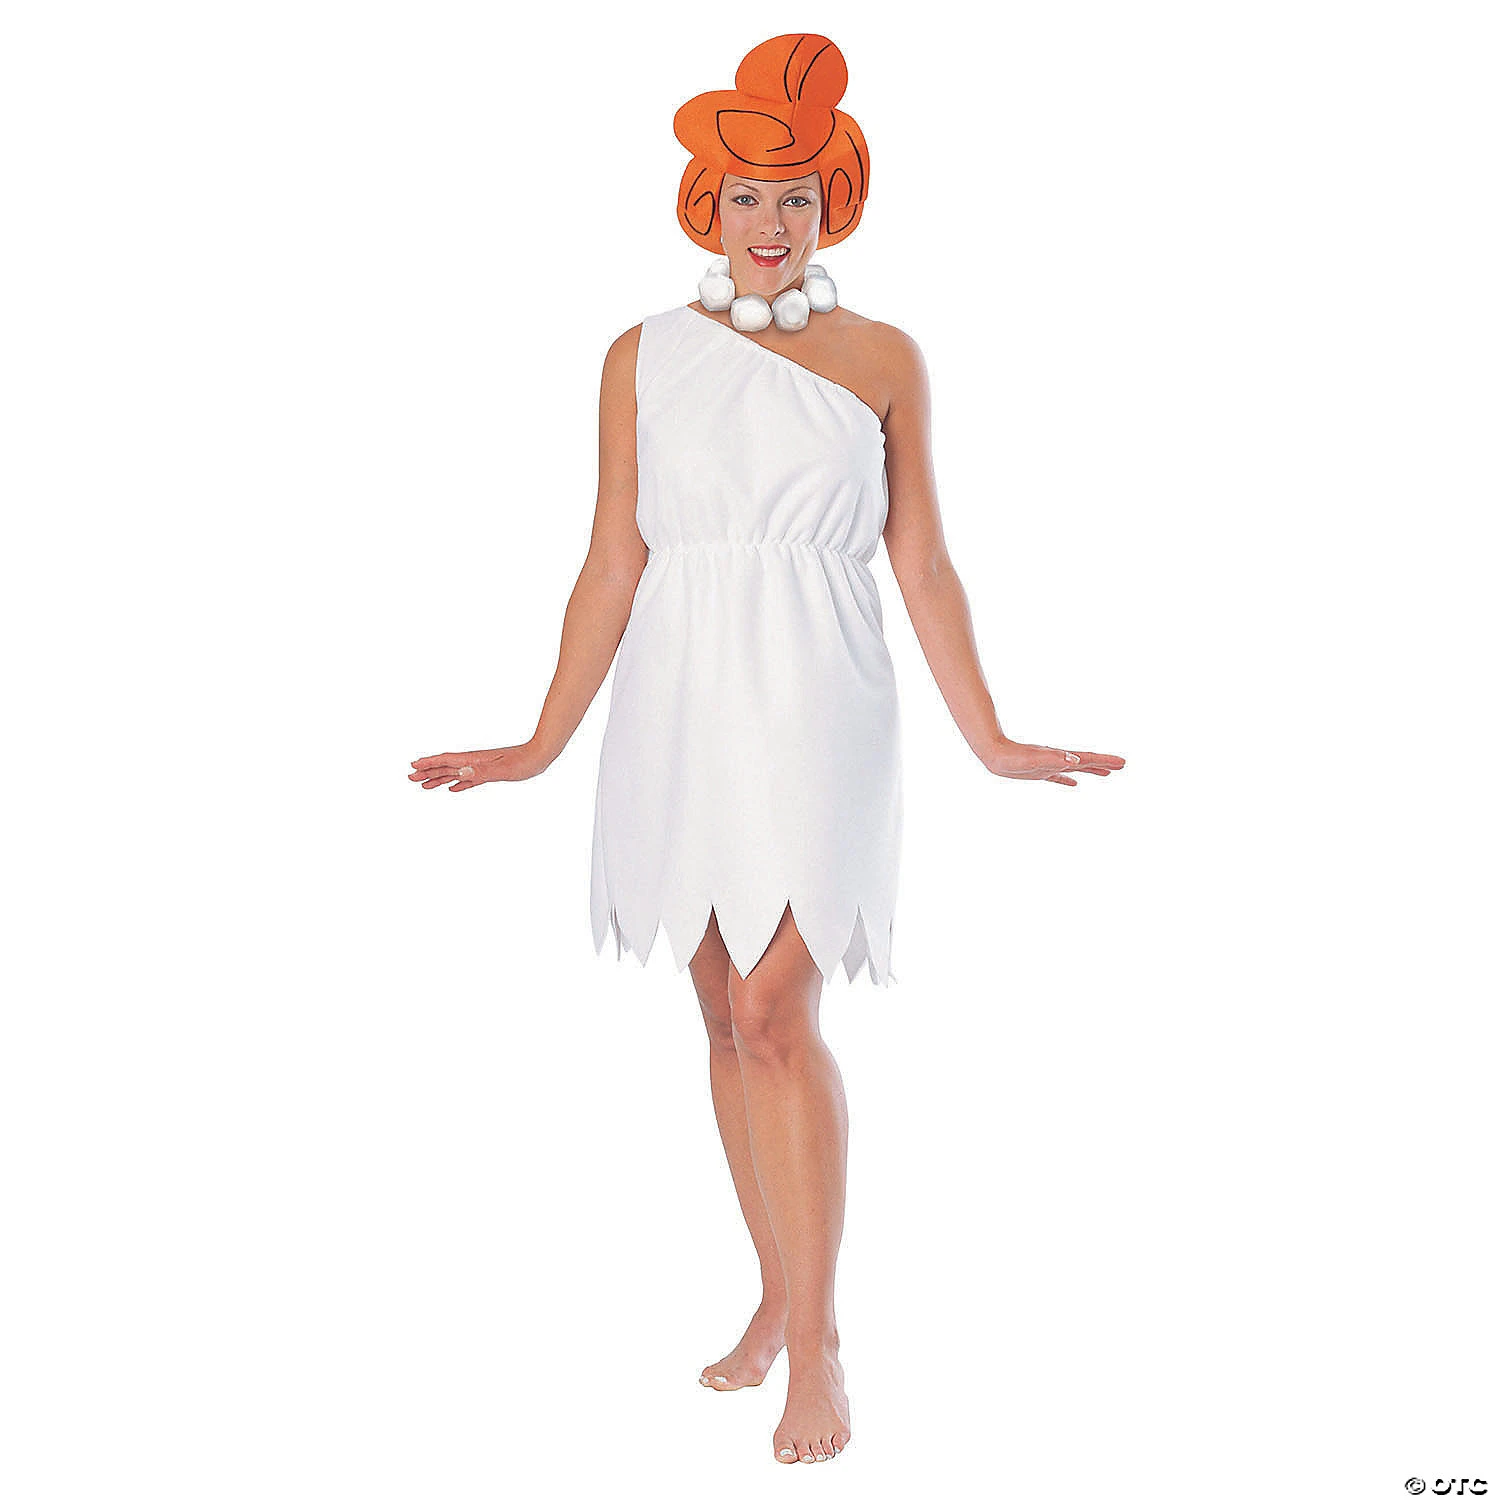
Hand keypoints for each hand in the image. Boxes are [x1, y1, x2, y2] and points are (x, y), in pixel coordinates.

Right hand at [408, 740, 551, 791]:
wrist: (540, 756)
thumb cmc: (523, 762)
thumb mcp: (502, 769)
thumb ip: (481, 772)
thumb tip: (460, 773)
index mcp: (474, 760)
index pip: (447, 761)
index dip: (430, 764)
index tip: (413, 766)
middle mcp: (475, 762)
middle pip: (446, 767)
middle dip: (428, 772)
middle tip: (411, 778)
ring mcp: (482, 767)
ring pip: (455, 773)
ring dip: (439, 778)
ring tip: (424, 785)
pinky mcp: (490, 773)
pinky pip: (469, 779)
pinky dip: (458, 783)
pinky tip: (454, 788)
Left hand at [981, 736, 1125, 786]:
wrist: (995, 754)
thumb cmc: (1013, 758)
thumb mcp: (1035, 760)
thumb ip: (1055, 759)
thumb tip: (1075, 760)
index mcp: (1060, 757)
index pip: (1088, 759)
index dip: (1105, 761)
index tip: (1122, 763)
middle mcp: (1058, 760)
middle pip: (1086, 762)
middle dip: (1104, 764)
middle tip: (1122, 766)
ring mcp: (1050, 766)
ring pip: (1076, 768)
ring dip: (1091, 770)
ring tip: (1105, 773)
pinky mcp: (1039, 772)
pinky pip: (1059, 777)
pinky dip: (1068, 780)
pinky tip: (1074, 783)